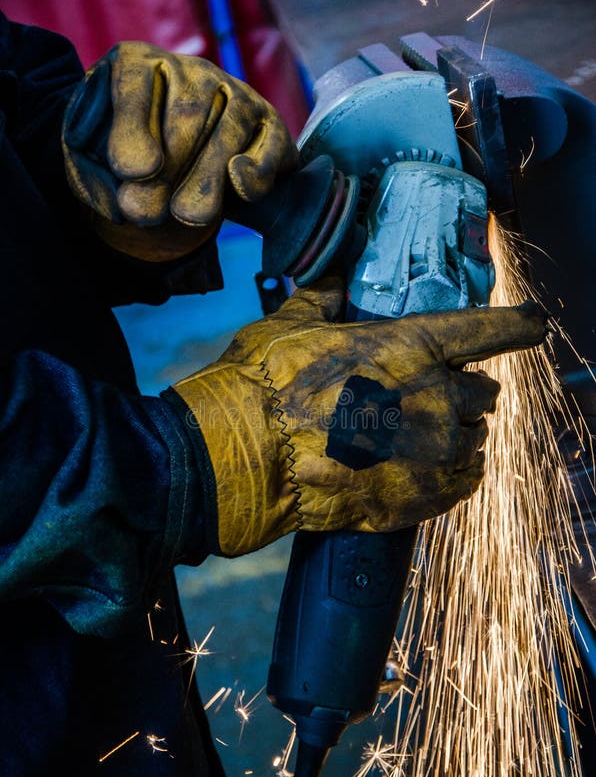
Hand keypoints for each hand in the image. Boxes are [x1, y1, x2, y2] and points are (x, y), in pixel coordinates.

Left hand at [62, 42, 297, 259]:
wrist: (173, 183)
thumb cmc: (127, 167)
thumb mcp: (94, 167)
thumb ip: (97, 174)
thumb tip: (137, 178)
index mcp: (138, 64)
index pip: (135, 83)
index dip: (133, 126)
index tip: (133, 172)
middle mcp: (192, 71)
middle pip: (187, 113)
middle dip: (168, 170)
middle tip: (146, 213)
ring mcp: (237, 95)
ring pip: (229, 130)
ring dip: (207, 178)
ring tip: (187, 215)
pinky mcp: (269, 127)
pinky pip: (269, 146)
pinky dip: (257, 167)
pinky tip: (237, 184)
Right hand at [170, 278, 546, 555]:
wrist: (242, 457)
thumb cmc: (262, 386)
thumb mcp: (288, 327)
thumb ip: (320, 300)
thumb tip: (332, 279)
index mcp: (409, 347)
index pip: (487, 329)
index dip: (517, 324)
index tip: (535, 323)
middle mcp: (433, 398)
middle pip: (485, 394)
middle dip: (466, 393)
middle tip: (435, 398)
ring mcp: (429, 452)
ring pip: (474, 440)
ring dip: (458, 436)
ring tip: (422, 438)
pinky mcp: (418, 497)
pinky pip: (463, 485)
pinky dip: (455, 476)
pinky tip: (435, 472)